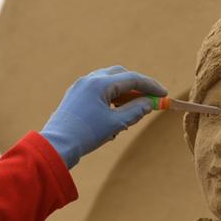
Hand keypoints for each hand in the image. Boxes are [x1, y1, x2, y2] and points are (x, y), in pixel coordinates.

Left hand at [41, 66, 167, 167]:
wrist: (56, 145)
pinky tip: (113, 115)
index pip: (132, 79)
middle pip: (120, 75)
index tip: (164, 94)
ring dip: (123, 93)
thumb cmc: (86, 135)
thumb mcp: (116, 124)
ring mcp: (80, 86)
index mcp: (100, 83)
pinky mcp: (74, 95)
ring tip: (130, 111)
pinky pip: (97, 90)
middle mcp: (89, 80)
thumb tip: (149, 103)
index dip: (151, 86)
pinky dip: (110, 97)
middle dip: (137, 86)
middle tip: (149, 99)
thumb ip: (136, 111)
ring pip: (108, 82)